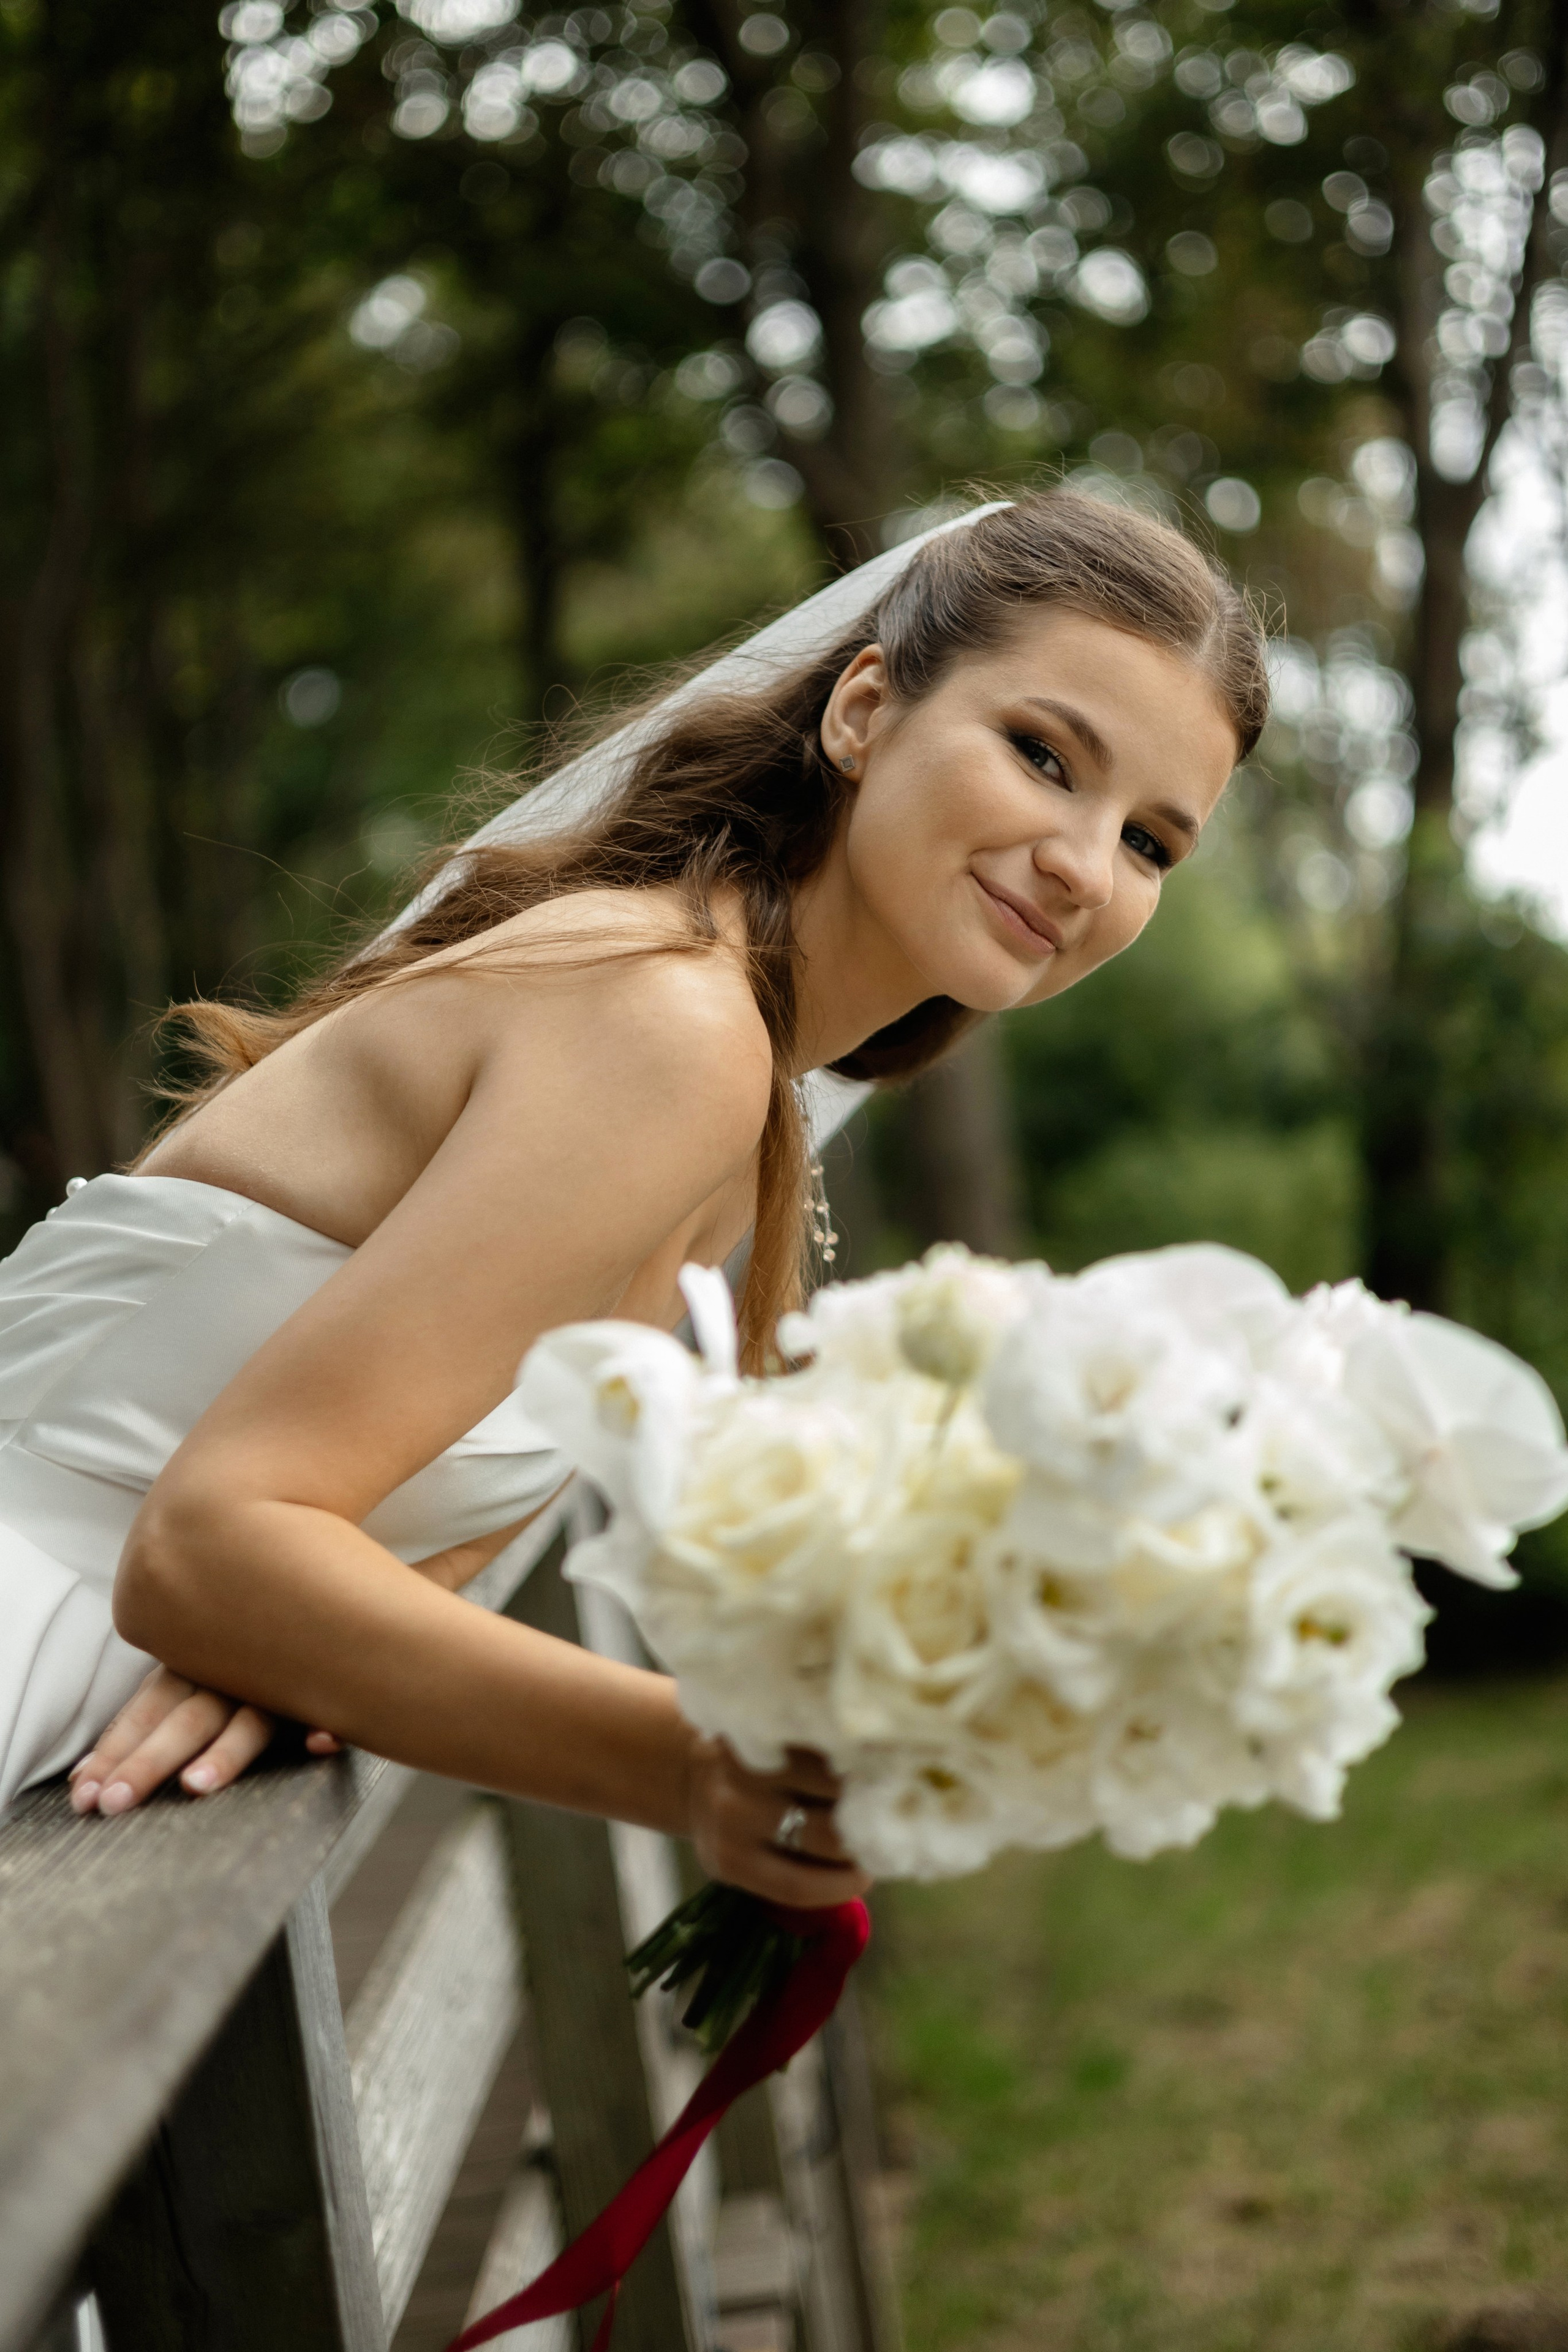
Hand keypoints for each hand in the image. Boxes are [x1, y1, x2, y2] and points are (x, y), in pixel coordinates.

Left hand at [68, 1665, 342, 1815]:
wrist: (321, 1586)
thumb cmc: (245, 1645)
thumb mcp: (193, 1672)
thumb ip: (150, 1720)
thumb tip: (81, 1781)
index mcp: (193, 1666)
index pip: (145, 1712)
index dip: (113, 1752)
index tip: (83, 1797)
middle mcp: (231, 1671)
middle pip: (186, 1720)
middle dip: (148, 1762)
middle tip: (114, 1804)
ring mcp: (281, 1680)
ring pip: (252, 1718)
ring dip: (226, 1751)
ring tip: (195, 1786)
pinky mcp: (331, 1688)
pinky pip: (331, 1706)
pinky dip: (324, 1722)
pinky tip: (320, 1744)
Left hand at [684, 1736, 871, 1908]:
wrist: (682, 1764)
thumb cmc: (730, 1823)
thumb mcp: (743, 1859)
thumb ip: (791, 1871)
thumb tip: (865, 1870)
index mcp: (731, 1860)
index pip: (798, 1885)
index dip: (843, 1885)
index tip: (867, 1876)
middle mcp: (733, 1813)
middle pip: (824, 1834)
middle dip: (861, 1838)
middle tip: (878, 1831)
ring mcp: (747, 1766)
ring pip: (832, 1783)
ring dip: (860, 1792)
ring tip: (872, 1794)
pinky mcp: (760, 1727)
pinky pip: (821, 1745)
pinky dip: (845, 1756)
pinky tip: (857, 1763)